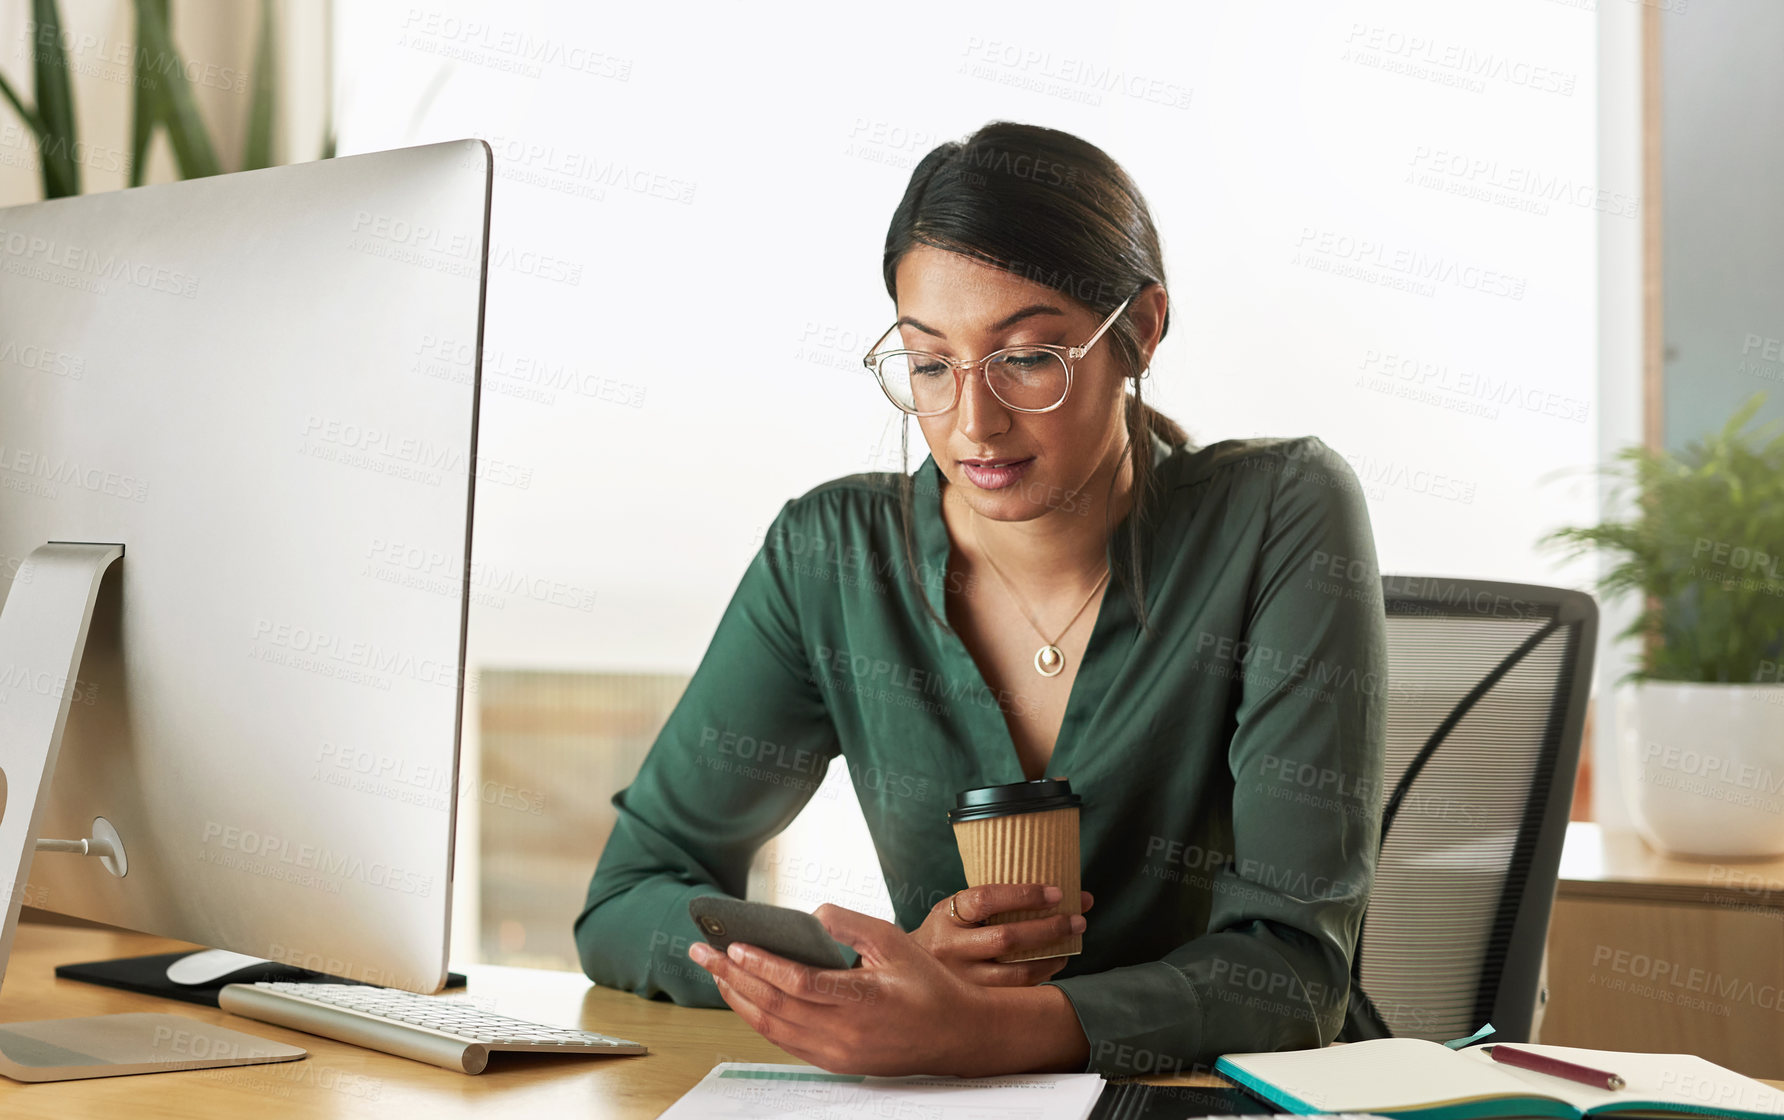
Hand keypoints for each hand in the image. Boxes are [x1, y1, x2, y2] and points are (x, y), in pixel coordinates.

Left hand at [688, 902, 1062, 1075]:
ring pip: (773, 1028)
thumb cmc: (927, 984)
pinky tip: (744, 996)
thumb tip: (811, 913)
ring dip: (738, 999)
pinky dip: (758, 1018)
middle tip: (703, 951)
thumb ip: (851, 924)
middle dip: (732, 976)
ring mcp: (837, 1053)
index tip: (734, 944)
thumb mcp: (895, 941)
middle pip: (773, 1006)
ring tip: (716, 970)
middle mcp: (844, 1033)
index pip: (798, 983)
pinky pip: (785, 1041)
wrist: (955, 1034)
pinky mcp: (835, 1062)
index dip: (762, 964)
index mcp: (862, 1000)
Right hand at [910, 884, 1092, 986]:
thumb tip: (1067, 894)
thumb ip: (995, 902)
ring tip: (1072, 943)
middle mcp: (949, 947)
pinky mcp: (973, 1001)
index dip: (1024, 895)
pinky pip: (1016, 992)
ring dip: (1051, 956)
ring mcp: (960, 979)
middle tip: (1078, 920)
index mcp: (946, 915)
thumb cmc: (947, 932)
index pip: (986, 898)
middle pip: (1006, 938)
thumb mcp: (956, 910)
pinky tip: (1055, 963)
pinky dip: (1041, 976)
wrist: (909, 972)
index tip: (1057, 893)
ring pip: (1015, 972)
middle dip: (1049, 928)